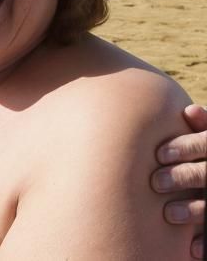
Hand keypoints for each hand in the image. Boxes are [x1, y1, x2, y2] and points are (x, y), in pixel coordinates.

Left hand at [153, 104, 205, 259]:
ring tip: (169, 214)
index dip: (186, 147)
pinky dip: (205, 242)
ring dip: (194, 210)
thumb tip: (190, 110)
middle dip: (183, 177)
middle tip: (155, 182)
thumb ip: (202, 128)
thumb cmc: (203, 155)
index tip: (159, 154)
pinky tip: (189, 248)